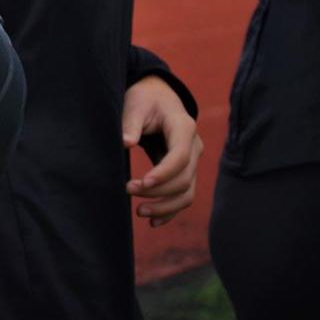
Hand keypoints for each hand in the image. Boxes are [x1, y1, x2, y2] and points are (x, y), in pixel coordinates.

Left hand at [122, 75, 201, 226]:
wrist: (157, 97)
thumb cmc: (145, 99)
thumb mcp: (135, 103)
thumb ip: (131, 123)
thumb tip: (125, 143)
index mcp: (184, 127)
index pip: (180, 157)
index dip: (163, 174)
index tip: (142, 183)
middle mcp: (194, 146)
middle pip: (184, 179)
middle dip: (158, 191)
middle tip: (127, 190)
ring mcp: (192, 161)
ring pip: (188, 192)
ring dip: (166, 207)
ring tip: (139, 212)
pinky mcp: (184, 171)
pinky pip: (183, 196)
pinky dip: (171, 211)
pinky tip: (153, 222)